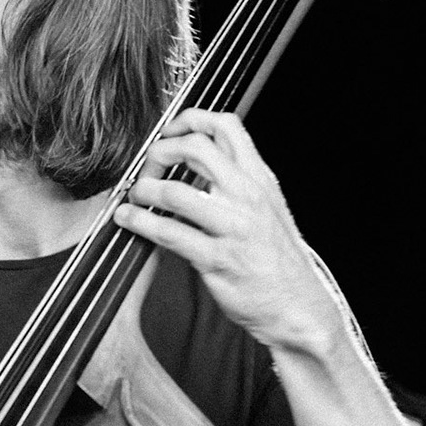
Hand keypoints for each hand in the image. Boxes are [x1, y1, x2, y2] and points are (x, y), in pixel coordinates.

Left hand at [112, 108, 343, 354]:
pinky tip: (128, 220)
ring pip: (176, 191)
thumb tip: (197, 157)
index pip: (226, 126)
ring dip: (144, 189)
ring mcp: (233, 227)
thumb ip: (237, 179)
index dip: (189, 120)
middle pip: (195, 148)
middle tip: (147, 168)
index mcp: (259, 178)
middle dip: (160, 152)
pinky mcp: (217, 259)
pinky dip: (140, 222)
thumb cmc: (275, 257)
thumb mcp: (266, 205)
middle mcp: (247, 196)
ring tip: (134, 196)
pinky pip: (169, 233)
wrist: (298, 305)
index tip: (168, 131)